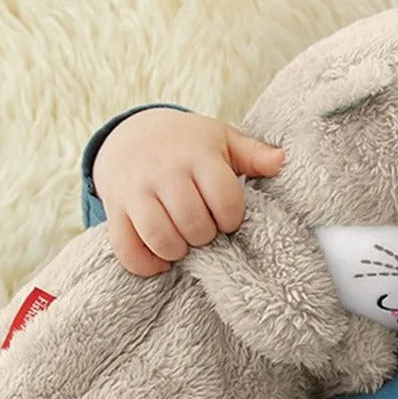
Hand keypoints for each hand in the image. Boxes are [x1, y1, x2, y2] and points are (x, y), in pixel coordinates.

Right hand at [92, 108, 283, 275]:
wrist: (131, 135)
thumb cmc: (188, 144)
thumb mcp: (222, 139)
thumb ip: (253, 153)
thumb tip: (281, 161)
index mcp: (197, 155)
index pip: (224, 198)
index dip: (231, 218)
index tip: (228, 218)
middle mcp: (164, 171)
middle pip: (193, 222)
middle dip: (205, 236)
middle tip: (205, 231)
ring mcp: (136, 190)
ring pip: (160, 236)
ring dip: (177, 251)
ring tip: (184, 244)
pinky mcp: (115, 208)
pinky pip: (126, 247)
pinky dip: (145, 263)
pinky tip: (160, 259)